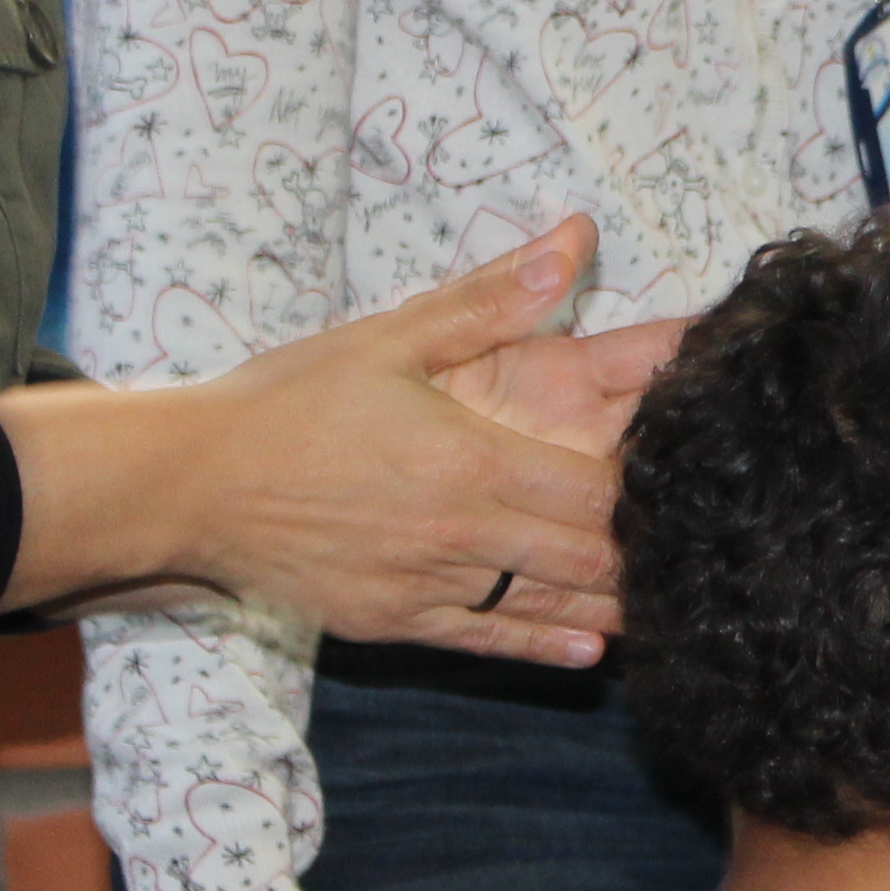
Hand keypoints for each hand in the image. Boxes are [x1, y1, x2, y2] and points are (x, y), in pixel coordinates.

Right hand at [42, 217, 637, 661]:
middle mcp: (460, 533)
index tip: (696, 483)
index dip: (655, 493)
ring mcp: (428, 586)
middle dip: (648, 553)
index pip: (598, 490)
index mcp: (471, 461)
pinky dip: (545, 644)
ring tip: (670, 599)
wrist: (189, 484)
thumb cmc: (289, 403)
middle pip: (588, 556)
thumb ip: (490, 301)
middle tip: (700, 546)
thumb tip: (572, 241)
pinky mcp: (394, 621)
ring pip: (549, 605)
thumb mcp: (390, 338)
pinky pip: (486, 641)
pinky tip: (591, 649)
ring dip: (611, 603)